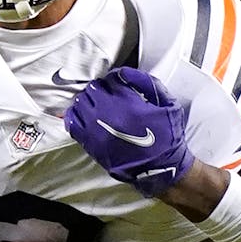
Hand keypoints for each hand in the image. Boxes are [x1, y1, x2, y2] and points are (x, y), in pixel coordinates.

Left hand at [65, 67, 195, 196]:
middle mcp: (108, 112)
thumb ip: (148, 83)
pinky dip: (75, 116)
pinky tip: (82, 116)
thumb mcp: (168, 104)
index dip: (114, 79)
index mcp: (127, 101)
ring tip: (96, 105)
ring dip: (87, 101)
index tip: (118, 84)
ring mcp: (95, 128)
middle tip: (107, 95)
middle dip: (100, 89)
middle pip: (92, 89)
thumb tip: (126, 73)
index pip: (110, 78)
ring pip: (80, 103)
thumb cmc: (167, 137)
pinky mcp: (89, 143)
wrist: (161, 168)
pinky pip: (72, 123)